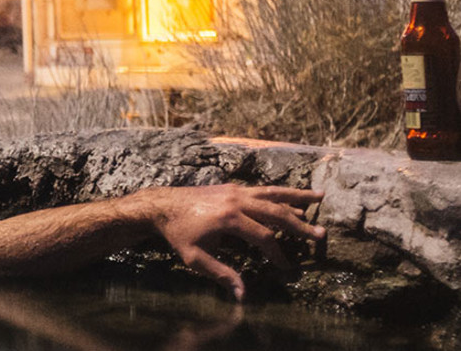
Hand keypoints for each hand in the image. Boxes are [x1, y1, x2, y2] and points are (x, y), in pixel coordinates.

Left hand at [136, 184, 323, 300]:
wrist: (161, 206)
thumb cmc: (178, 234)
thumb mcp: (195, 258)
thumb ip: (221, 274)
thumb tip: (243, 294)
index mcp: (229, 219)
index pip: (264, 238)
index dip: (277, 254)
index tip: (286, 267)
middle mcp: (236, 201)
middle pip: (276, 213)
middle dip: (300, 225)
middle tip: (321, 236)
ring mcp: (236, 191)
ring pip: (273, 193)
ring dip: (298, 196)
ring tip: (321, 197)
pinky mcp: (233, 188)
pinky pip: (262, 190)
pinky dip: (281, 192)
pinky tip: (295, 196)